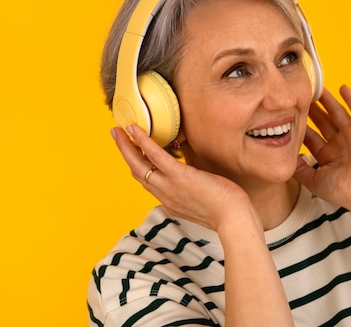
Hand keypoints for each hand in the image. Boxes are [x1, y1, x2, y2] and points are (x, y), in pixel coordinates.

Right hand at [111, 125, 250, 230]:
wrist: (234, 220)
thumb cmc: (226, 211)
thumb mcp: (204, 201)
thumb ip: (194, 191)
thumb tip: (197, 178)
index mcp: (171, 201)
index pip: (148, 182)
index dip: (137, 166)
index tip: (131, 153)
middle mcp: (165, 195)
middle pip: (137, 173)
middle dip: (125, 153)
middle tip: (116, 136)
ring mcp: (170, 186)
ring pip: (139, 165)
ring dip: (126, 146)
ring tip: (118, 131)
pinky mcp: (180, 176)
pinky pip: (156, 157)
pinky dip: (144, 142)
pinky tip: (136, 130)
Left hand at [293, 85, 350, 209]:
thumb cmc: (341, 189)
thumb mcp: (314, 180)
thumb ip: (299, 169)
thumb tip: (286, 159)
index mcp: (329, 157)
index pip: (312, 138)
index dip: (302, 127)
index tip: (290, 116)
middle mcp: (340, 145)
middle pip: (323, 123)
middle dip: (312, 111)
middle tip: (301, 97)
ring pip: (337, 113)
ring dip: (328, 100)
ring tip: (317, 89)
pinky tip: (342, 87)